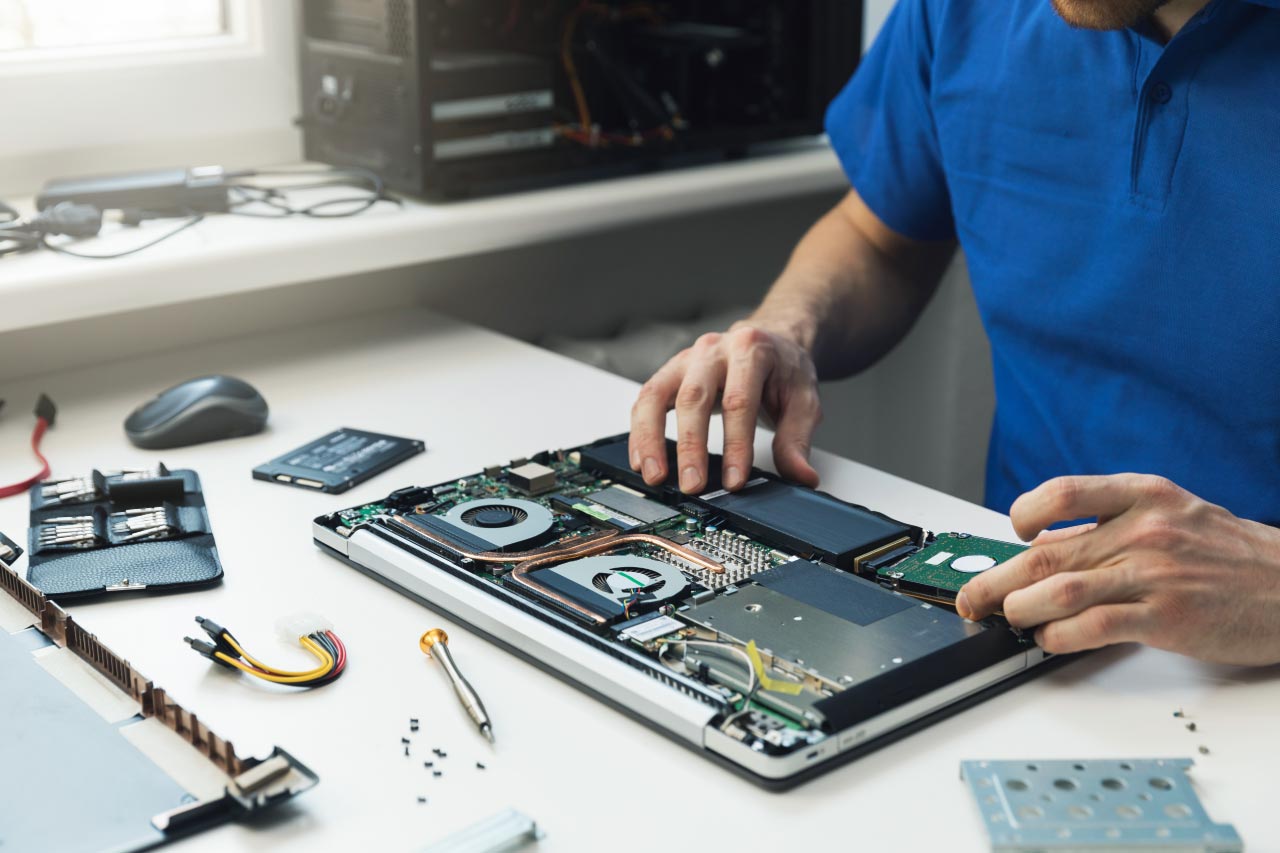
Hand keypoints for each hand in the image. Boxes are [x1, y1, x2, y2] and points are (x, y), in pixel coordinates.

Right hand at [628, 323, 822, 493]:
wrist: (768, 341)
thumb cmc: (782, 369)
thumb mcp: (803, 399)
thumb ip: (797, 439)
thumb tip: (801, 477)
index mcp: (750, 349)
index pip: (739, 401)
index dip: (736, 444)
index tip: (734, 480)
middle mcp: (712, 350)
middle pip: (693, 398)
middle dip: (690, 446)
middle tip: (692, 485)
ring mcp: (685, 360)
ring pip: (656, 395)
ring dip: (651, 439)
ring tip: (655, 476)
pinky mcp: (668, 374)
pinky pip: (645, 400)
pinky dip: (639, 432)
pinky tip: (641, 459)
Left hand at [955, 474, 1279, 665]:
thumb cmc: (1229, 555)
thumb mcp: (1175, 515)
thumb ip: (1114, 524)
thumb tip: (1047, 546)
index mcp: (1143, 496)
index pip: (1064, 493)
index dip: (1025, 513)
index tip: (1012, 532)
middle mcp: (1144, 529)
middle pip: (1046, 552)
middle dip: (996, 580)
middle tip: (971, 597)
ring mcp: (1154, 574)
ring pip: (1061, 590)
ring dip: (1021, 611)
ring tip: (1008, 620)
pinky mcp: (1166, 618)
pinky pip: (1093, 627)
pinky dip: (1059, 637)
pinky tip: (1050, 640)